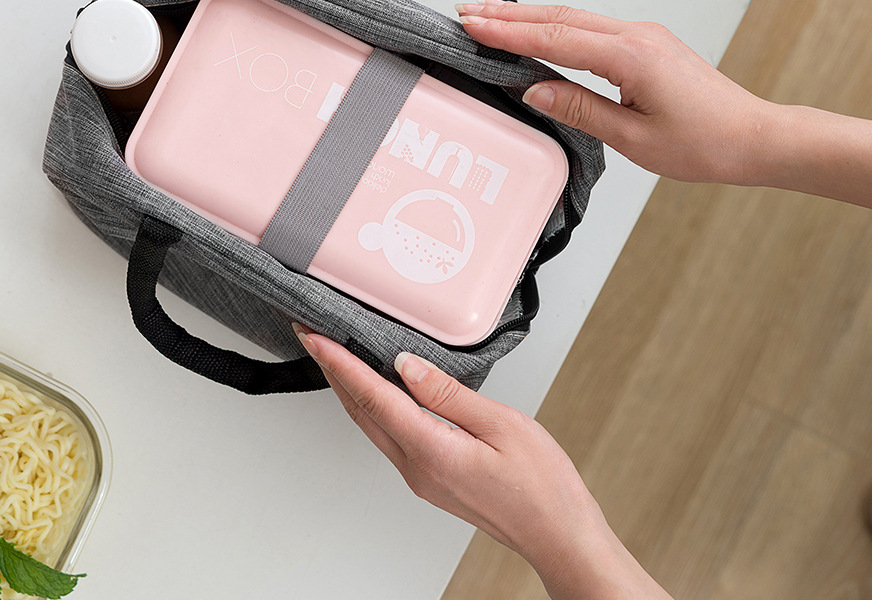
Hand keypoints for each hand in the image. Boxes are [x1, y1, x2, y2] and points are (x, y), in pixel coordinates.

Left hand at [295, 327, 671, 599]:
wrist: (559, 536)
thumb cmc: (542, 485)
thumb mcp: (501, 424)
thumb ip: (448, 393)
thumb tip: (405, 365)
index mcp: (431, 450)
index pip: (371, 397)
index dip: (338, 362)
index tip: (314, 335)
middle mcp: (417, 467)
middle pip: (360, 411)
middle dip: (332, 370)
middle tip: (312, 335)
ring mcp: (421, 476)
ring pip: (371, 424)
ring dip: (349, 388)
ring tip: (335, 354)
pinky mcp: (431, 478)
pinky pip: (389, 434)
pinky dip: (372, 405)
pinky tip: (375, 388)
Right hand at [456, 0, 771, 185]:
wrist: (754, 137)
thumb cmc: (706, 143)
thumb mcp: (633, 139)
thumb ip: (579, 108)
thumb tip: (535, 89)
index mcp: (631, 56)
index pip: (555, 38)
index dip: (509, 31)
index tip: (473, 24)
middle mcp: (636, 36)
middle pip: (559, 17)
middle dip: (509, 13)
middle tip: (468, 11)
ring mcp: (642, 36)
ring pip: (574, 18)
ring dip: (530, 16)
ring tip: (490, 15)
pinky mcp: (646, 44)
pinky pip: (591, 26)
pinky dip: (556, 25)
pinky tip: (537, 28)